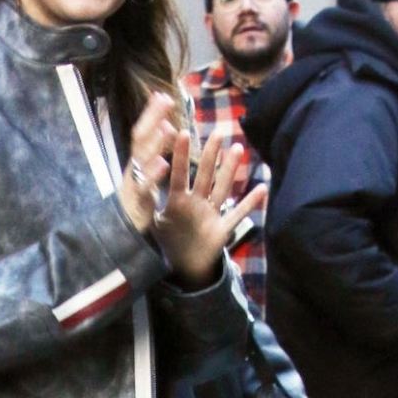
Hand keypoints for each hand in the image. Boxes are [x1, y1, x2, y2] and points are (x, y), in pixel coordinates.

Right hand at [118, 92, 179, 232]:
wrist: (120, 236)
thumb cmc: (136, 204)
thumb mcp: (144, 177)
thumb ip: (153, 153)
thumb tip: (168, 127)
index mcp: (136, 163)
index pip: (142, 133)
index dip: (151, 114)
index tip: (162, 95)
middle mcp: (132, 170)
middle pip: (140, 139)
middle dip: (152, 119)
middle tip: (165, 99)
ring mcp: (133, 184)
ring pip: (141, 160)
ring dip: (154, 142)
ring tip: (167, 127)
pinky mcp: (136, 202)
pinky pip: (144, 186)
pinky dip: (153, 174)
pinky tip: (163, 163)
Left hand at [150, 129, 267, 289]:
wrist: (183, 265)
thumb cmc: (169, 240)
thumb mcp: (155, 224)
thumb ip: (148, 207)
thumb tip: (134, 188)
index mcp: (178, 201)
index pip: (178, 175)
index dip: (179, 156)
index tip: (180, 132)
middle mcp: (196, 203)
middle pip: (204, 175)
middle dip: (210, 155)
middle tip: (217, 132)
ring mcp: (211, 214)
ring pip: (222, 189)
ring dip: (230, 171)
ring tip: (238, 149)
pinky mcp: (222, 230)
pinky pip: (237, 215)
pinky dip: (250, 203)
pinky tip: (262, 188)